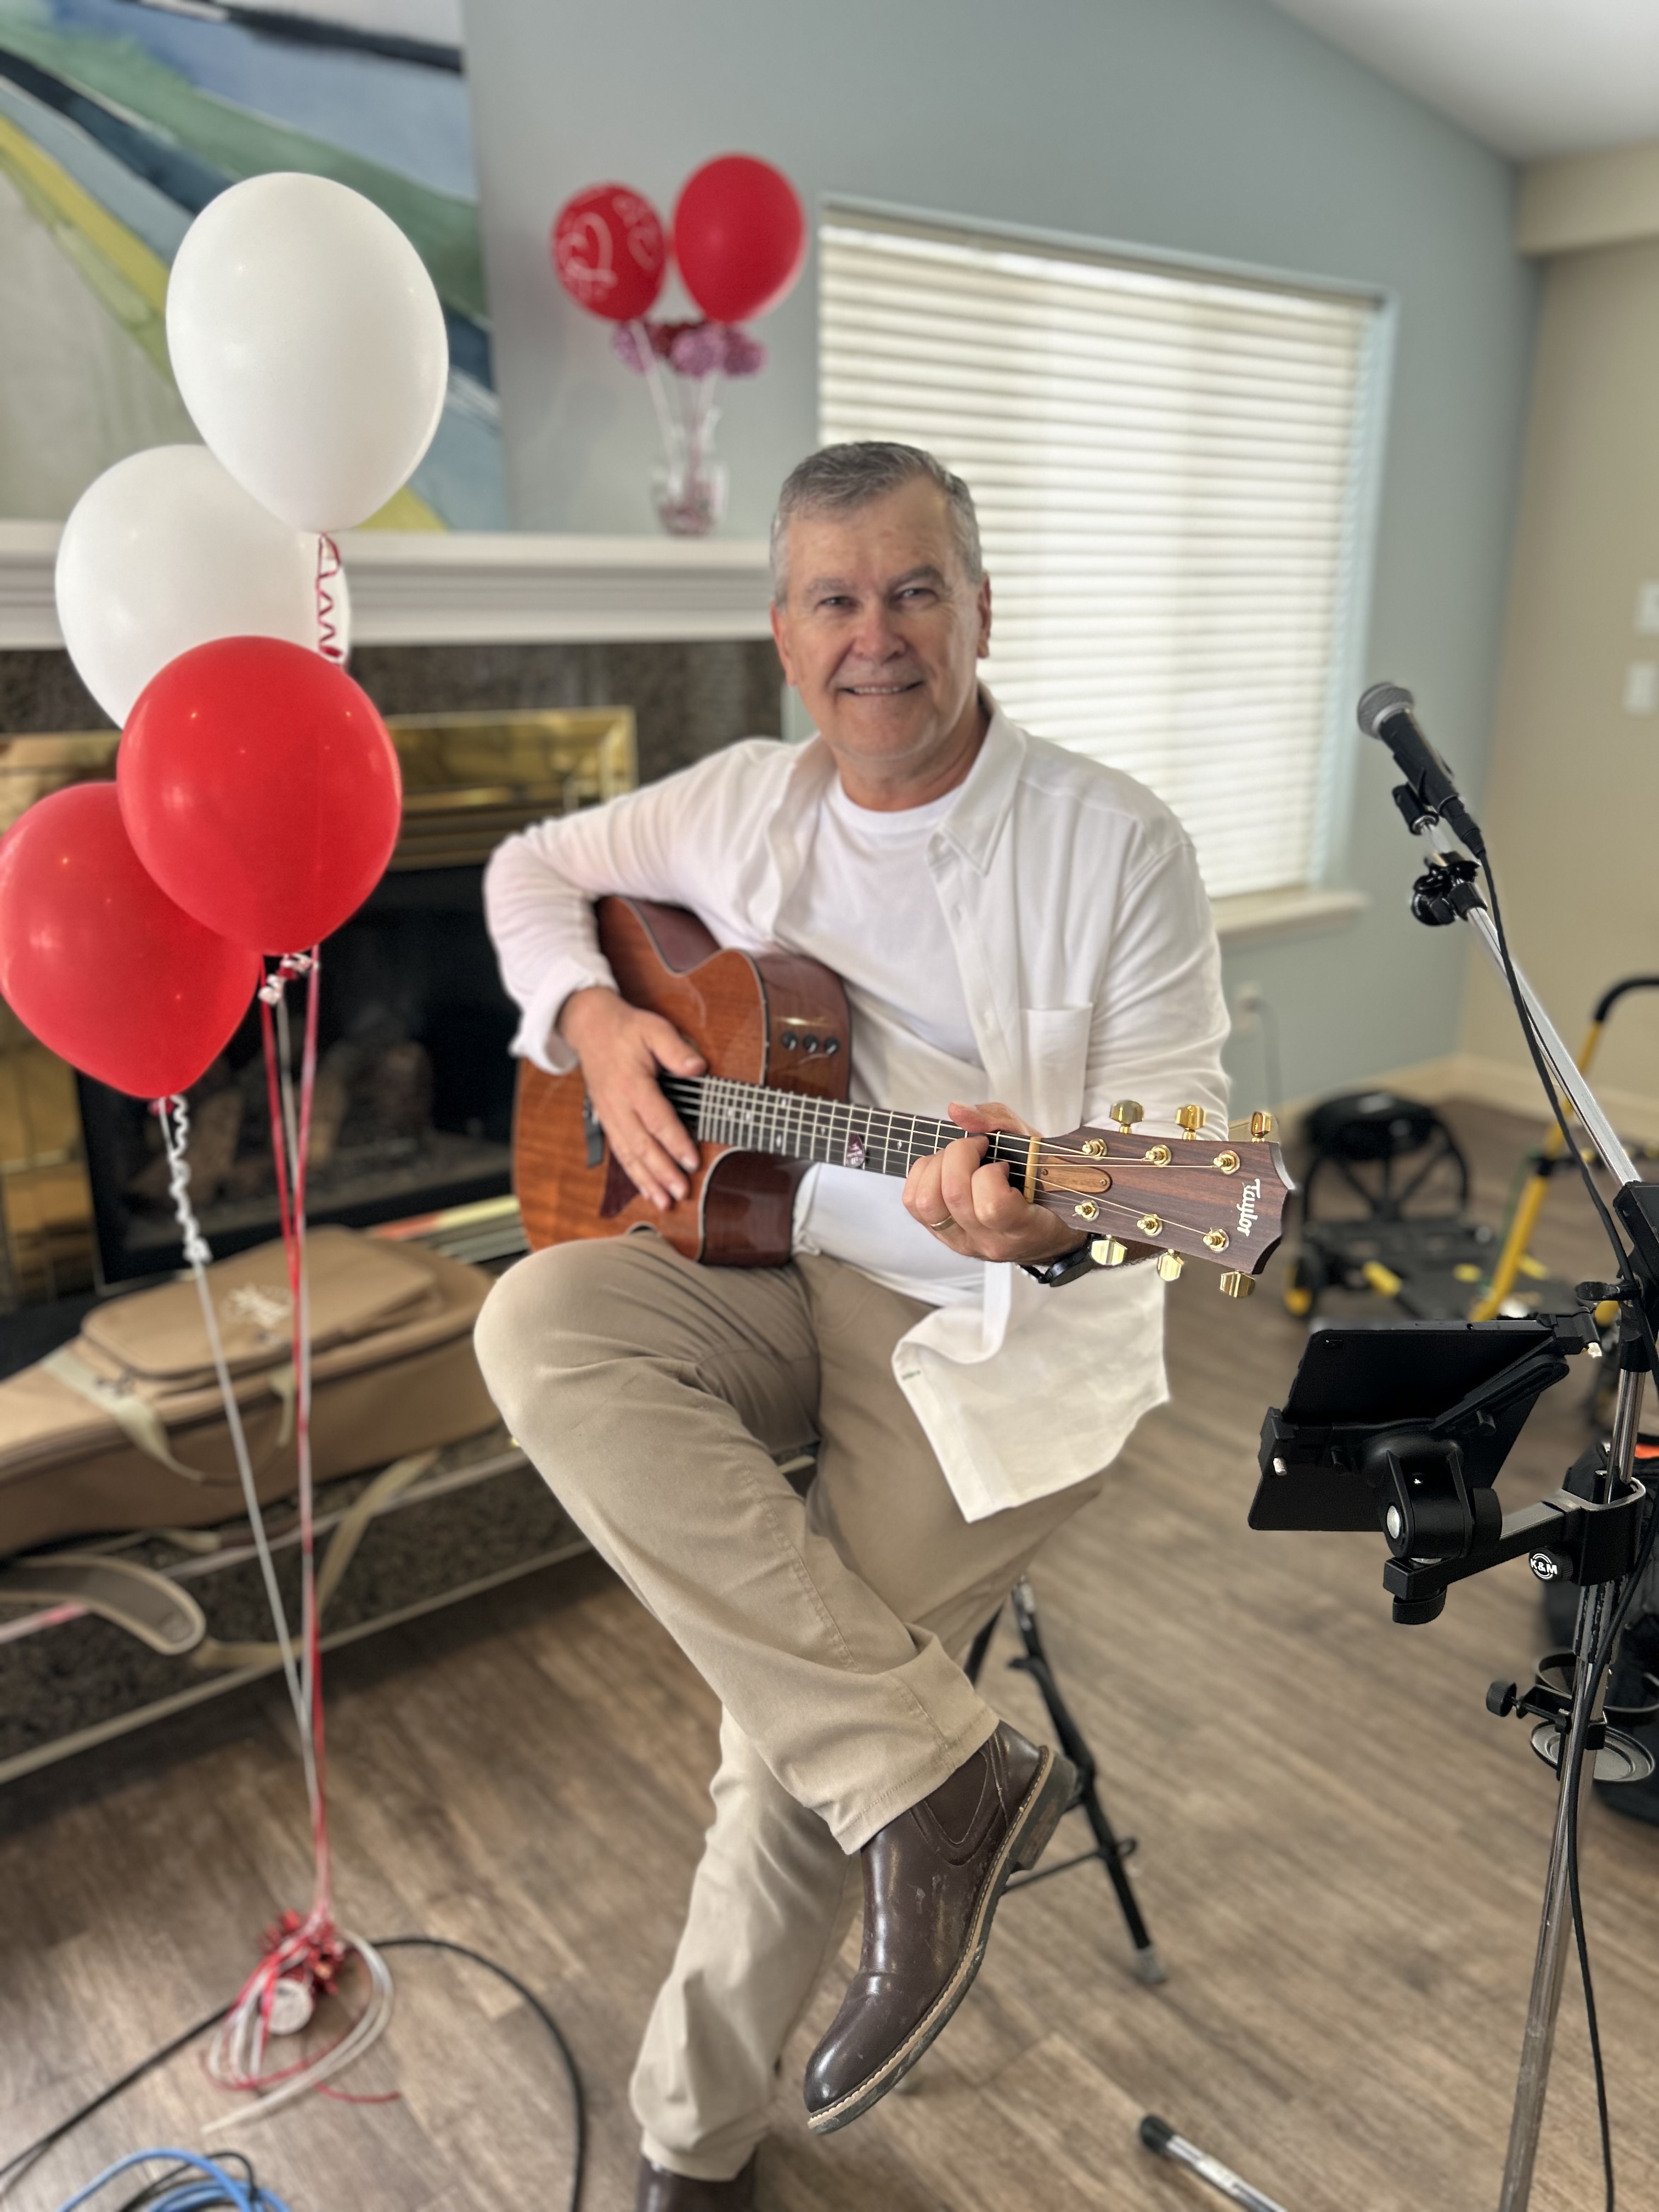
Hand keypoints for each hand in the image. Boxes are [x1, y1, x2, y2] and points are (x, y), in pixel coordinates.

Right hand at [557, 987, 703, 1210]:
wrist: (589, 1028)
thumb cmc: (626, 1029)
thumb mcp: (654, 1028)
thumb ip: (675, 1049)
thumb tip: (698, 1067)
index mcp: (631, 1082)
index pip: (656, 1118)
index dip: (675, 1141)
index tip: (692, 1161)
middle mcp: (617, 1104)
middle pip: (640, 1144)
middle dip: (661, 1171)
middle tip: (681, 1192)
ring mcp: (609, 1115)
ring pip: (628, 1154)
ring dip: (647, 1181)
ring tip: (665, 1202)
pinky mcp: (607, 1122)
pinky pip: (620, 1153)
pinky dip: (634, 1175)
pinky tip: (649, 1191)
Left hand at [901, 1101, 1088, 1266]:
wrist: (1043, 1230)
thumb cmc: (1042, 1185)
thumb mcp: (1035, 1148)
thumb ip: (1001, 1122)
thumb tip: (957, 1111)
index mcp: (1023, 1227)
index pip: (992, 1207)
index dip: (990, 1173)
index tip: (1001, 1162)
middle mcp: (989, 1241)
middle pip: (954, 1195)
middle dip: (959, 1154)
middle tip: (976, 1147)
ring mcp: (961, 1242)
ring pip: (925, 1203)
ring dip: (936, 1166)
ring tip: (956, 1158)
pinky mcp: (940, 1236)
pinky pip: (913, 1203)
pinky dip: (922, 1175)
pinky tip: (943, 1169)